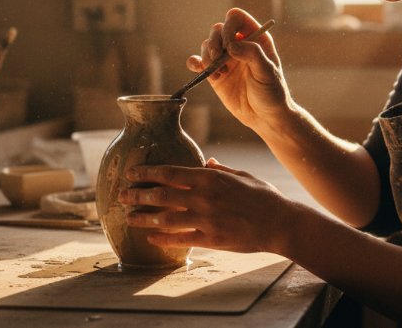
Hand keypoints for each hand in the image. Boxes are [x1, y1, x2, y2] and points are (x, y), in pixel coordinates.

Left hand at [118, 158, 295, 253]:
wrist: (280, 223)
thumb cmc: (263, 196)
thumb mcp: (242, 176)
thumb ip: (220, 170)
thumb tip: (206, 162)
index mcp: (210, 178)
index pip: (170, 172)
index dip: (147, 173)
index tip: (131, 173)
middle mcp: (204, 198)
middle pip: (161, 195)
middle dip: (137, 195)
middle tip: (121, 195)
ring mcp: (206, 220)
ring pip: (165, 219)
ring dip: (143, 218)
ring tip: (128, 217)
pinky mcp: (210, 240)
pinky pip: (180, 239)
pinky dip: (163, 239)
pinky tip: (151, 238)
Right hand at [186, 8, 293, 132]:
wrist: (264, 117)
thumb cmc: (272, 93)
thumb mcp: (267, 72)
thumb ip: (252, 54)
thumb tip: (232, 44)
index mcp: (255, 38)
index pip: (237, 18)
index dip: (229, 26)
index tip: (230, 45)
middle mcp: (239, 45)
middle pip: (218, 29)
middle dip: (215, 42)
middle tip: (219, 59)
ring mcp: (226, 59)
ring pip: (207, 44)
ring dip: (208, 56)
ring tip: (219, 73)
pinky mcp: (215, 73)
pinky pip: (199, 61)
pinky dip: (195, 62)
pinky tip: (198, 68)